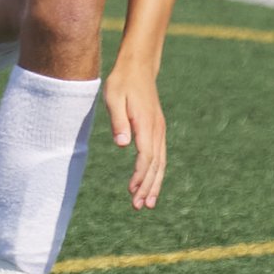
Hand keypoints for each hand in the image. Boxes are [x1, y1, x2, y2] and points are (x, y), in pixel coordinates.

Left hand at [103, 66, 166, 208]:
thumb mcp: (114, 97)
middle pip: (155, 164)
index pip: (146, 156)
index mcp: (146, 124)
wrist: (138, 67)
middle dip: (148, 187)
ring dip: (154, 183)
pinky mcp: (157, 129)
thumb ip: (118, 121)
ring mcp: (159, 130)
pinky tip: (151, 183)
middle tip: (140, 206)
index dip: (139, 175)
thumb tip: (122, 145)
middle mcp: (156, 130)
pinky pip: (159, 155)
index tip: (131, 190)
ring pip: (160, 162)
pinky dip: (156, 172)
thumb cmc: (122, 81)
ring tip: (148, 204)